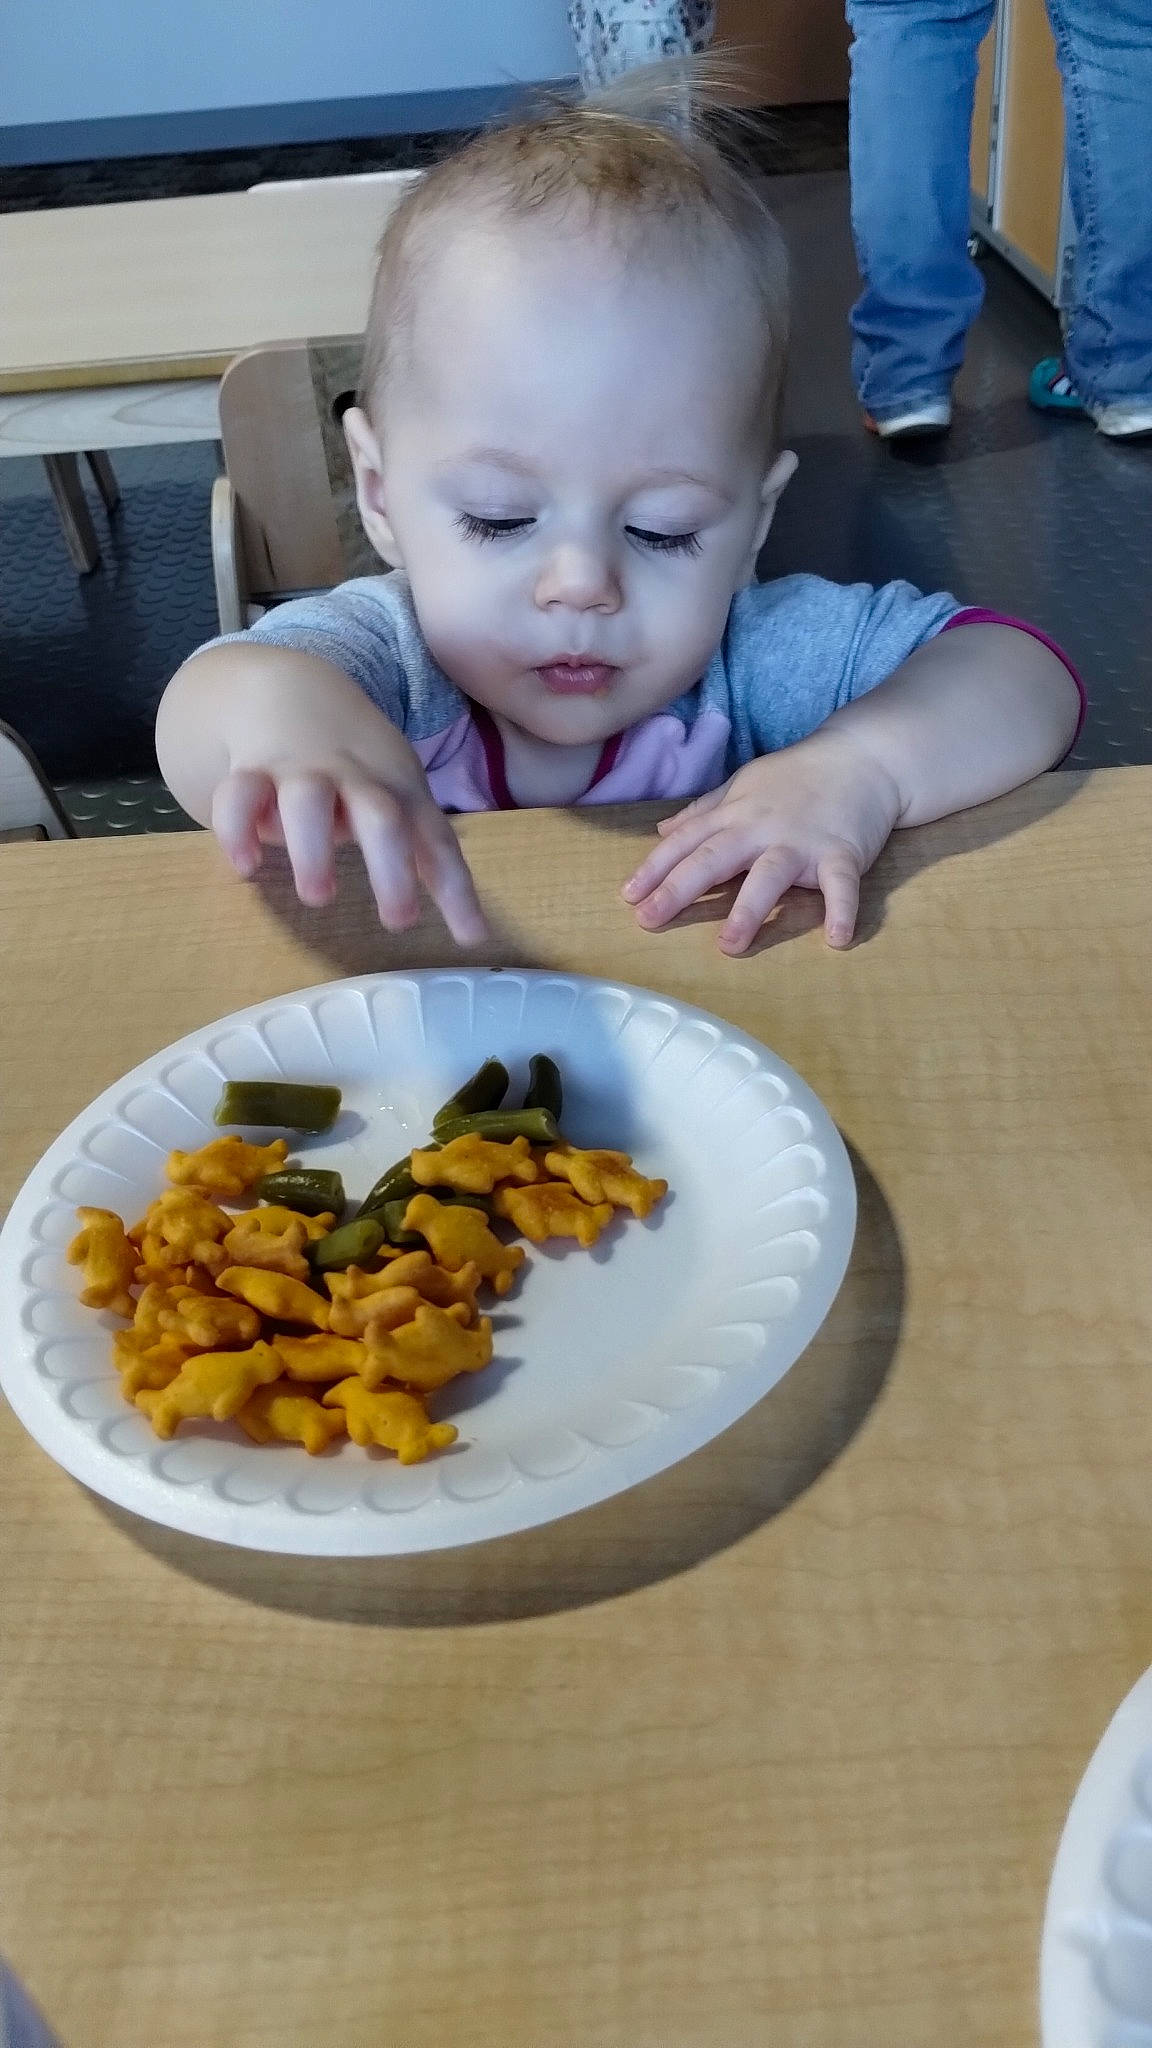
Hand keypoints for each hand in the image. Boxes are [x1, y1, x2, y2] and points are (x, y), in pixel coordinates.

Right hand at [212, 747, 488, 946]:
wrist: (289, 690)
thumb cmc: (355, 766)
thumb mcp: (397, 796)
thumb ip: (421, 854)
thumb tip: (467, 927)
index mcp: (398, 791)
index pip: (436, 839)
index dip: (455, 888)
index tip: (471, 936)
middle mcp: (355, 780)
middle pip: (381, 817)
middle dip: (391, 868)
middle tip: (398, 921)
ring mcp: (302, 772)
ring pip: (308, 802)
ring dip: (314, 849)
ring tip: (318, 897)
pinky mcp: (250, 772)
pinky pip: (239, 795)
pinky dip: (238, 830)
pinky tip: (246, 866)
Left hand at [622, 731, 900, 952]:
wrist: (861, 757)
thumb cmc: (797, 776)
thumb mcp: (743, 785)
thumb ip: (703, 811)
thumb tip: (661, 831)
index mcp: (735, 813)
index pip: (686, 841)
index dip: (655, 868)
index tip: (628, 896)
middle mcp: (761, 827)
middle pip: (713, 858)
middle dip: (679, 889)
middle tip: (648, 920)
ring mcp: (802, 841)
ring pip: (770, 874)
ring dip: (749, 909)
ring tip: (729, 945)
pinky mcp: (842, 852)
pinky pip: (841, 884)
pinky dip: (841, 910)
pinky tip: (836, 939)